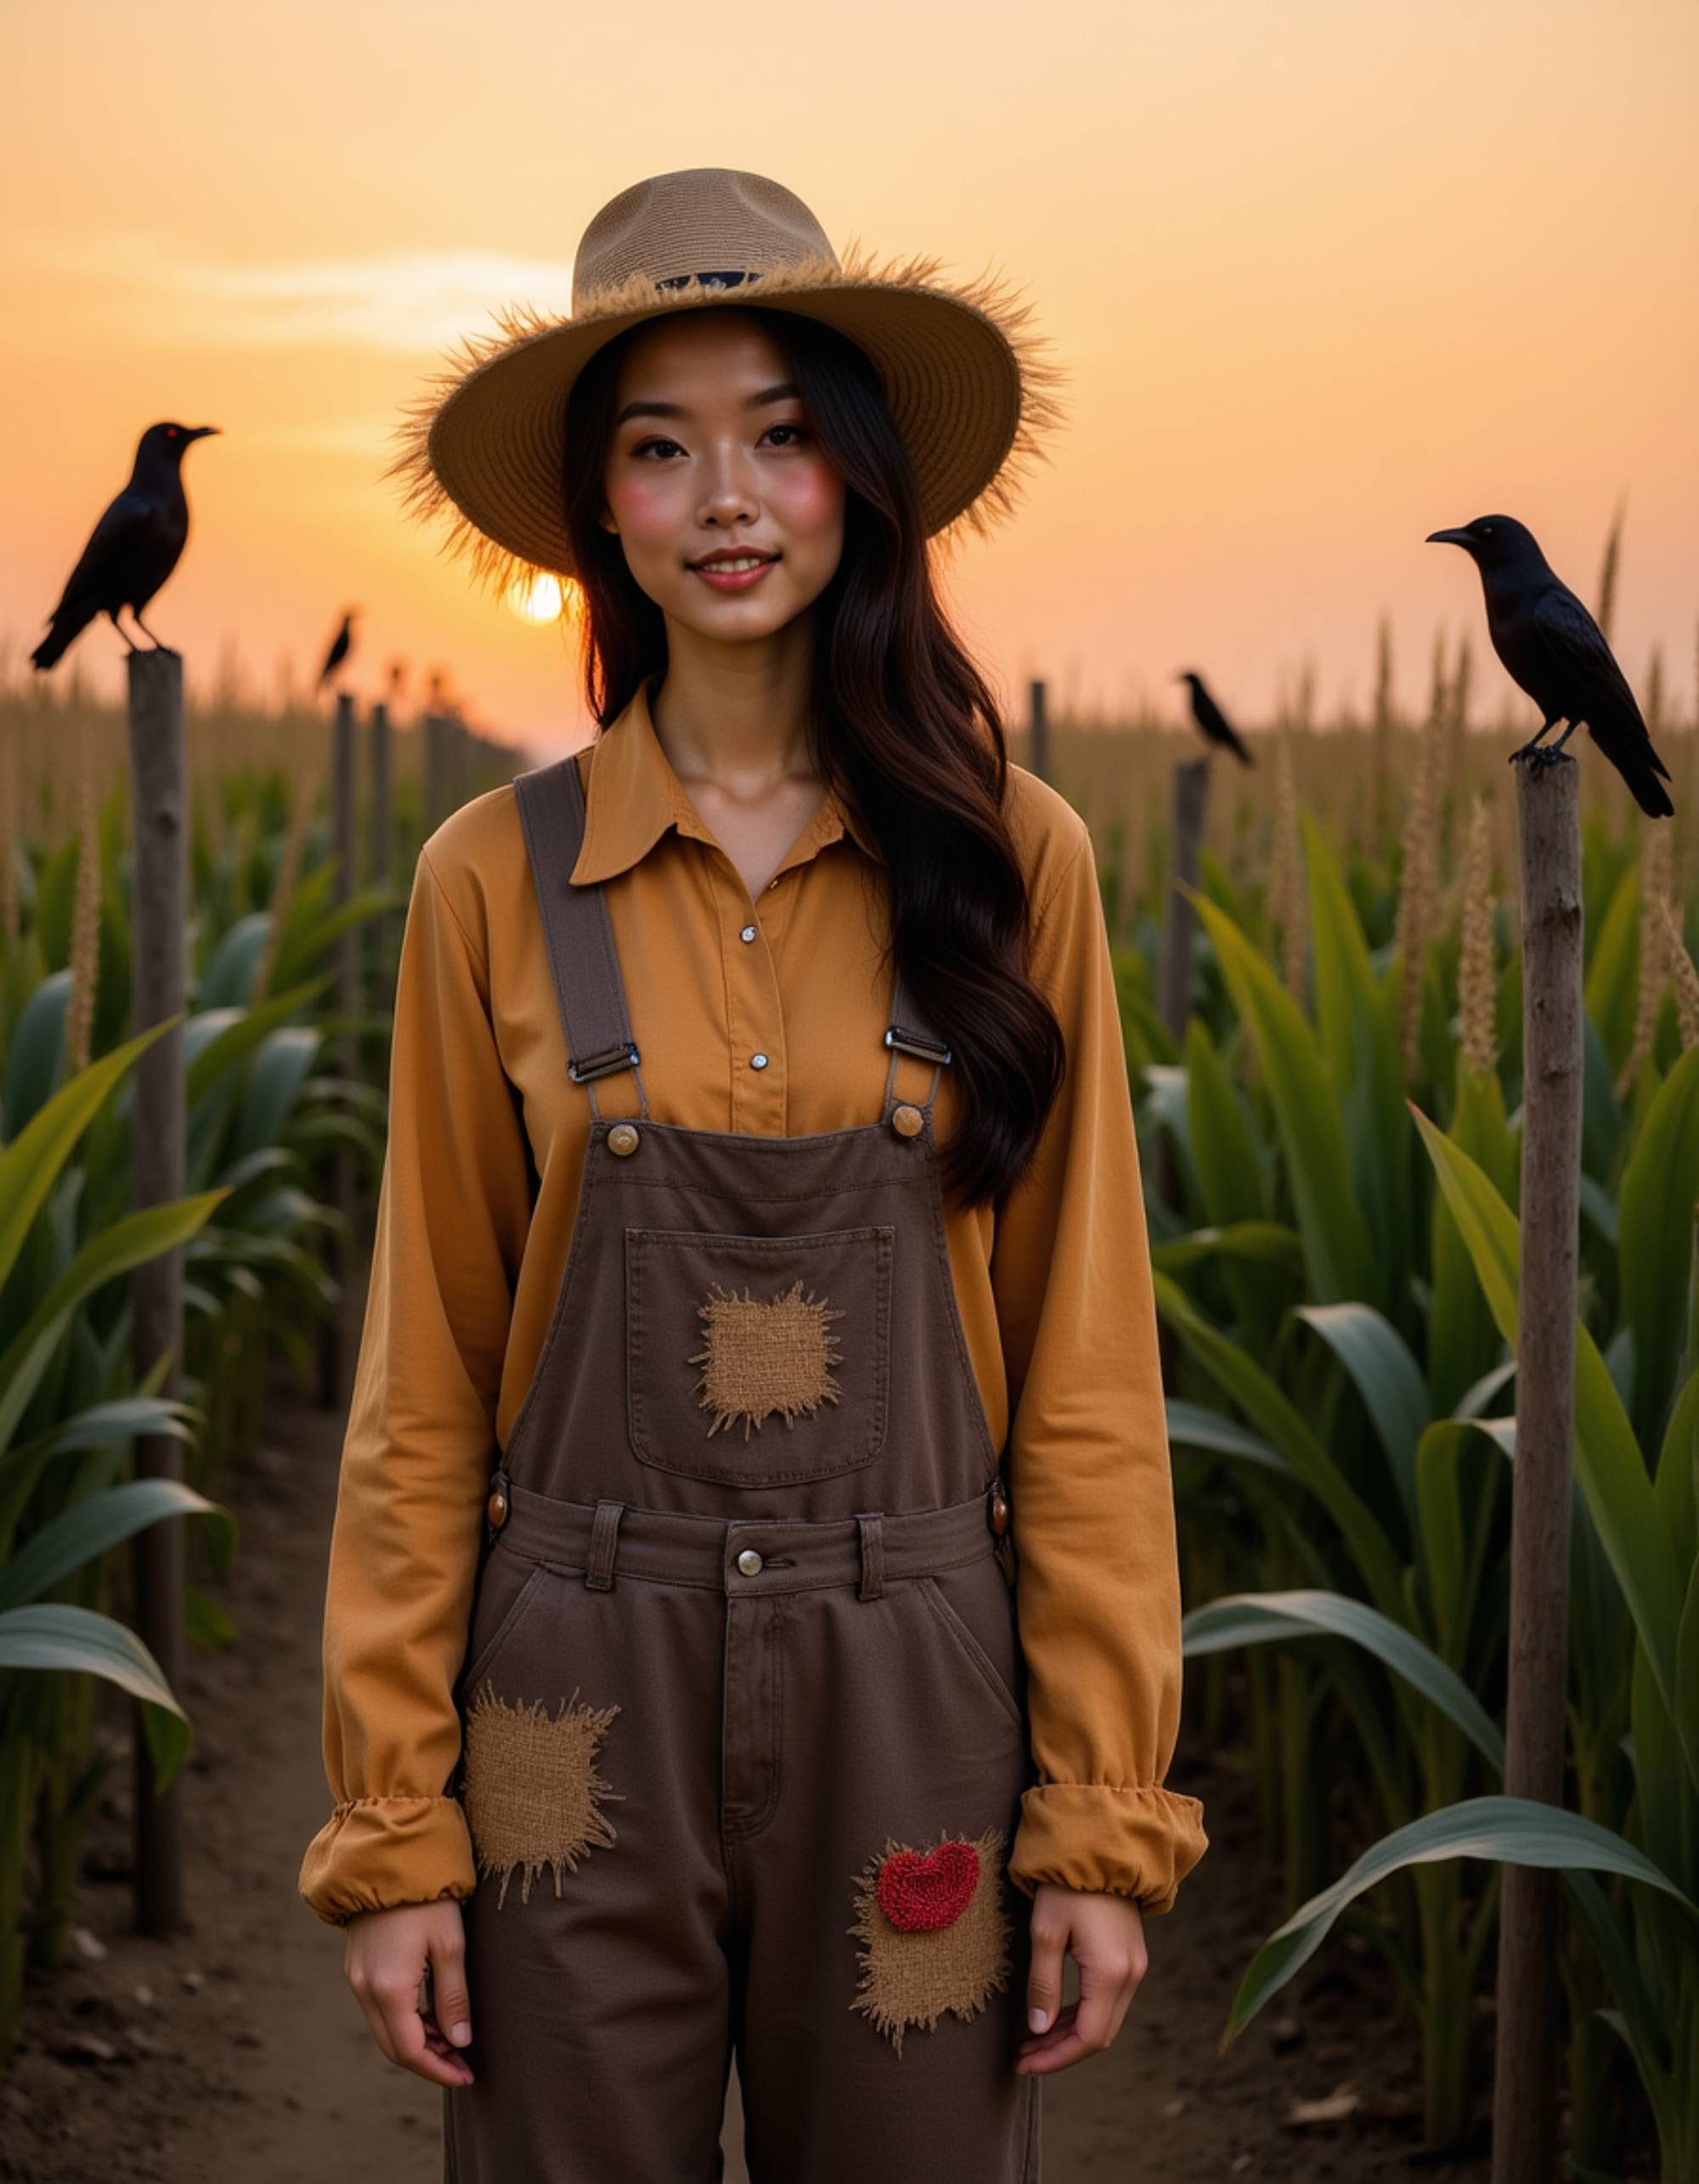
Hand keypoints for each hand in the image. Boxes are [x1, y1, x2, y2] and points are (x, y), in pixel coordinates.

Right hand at [344, 1900, 475, 2086]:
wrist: (389, 1856)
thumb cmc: (427, 1896)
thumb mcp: (450, 1944)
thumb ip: (453, 1997)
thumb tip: (460, 2041)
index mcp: (388, 1988)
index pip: (410, 2051)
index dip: (439, 2069)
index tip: (466, 2075)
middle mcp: (365, 1989)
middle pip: (394, 2047)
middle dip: (429, 2060)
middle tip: (462, 2062)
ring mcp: (357, 1978)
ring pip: (385, 2030)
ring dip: (417, 2041)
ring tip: (453, 2038)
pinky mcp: (357, 1967)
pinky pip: (378, 2009)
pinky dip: (404, 2021)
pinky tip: (430, 2015)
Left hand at [1016, 1882, 1146, 2074]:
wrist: (1099, 1844)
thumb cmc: (1066, 1884)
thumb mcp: (1045, 1931)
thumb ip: (1043, 1984)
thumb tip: (1039, 2030)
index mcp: (1110, 1972)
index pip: (1088, 2038)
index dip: (1056, 2057)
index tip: (1024, 2063)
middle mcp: (1131, 1975)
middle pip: (1099, 2034)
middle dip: (1061, 2050)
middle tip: (1024, 2055)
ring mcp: (1135, 1966)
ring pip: (1105, 2019)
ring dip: (1071, 2034)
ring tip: (1033, 2039)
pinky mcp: (1130, 1956)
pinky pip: (1108, 1999)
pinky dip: (1083, 2013)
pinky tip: (1056, 2015)